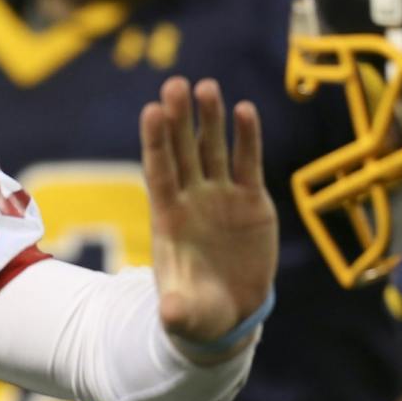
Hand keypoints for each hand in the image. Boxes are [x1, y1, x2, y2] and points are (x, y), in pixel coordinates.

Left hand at [141, 77, 275, 352]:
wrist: (229, 313)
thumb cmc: (198, 310)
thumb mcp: (186, 315)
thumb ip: (178, 311)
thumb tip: (169, 315)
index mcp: (168, 218)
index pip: (159, 171)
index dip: (156, 142)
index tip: (151, 110)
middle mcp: (191, 199)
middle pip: (183, 150)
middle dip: (179, 119)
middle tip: (175, 85)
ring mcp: (220, 196)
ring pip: (213, 149)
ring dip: (210, 118)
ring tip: (207, 87)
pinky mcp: (250, 200)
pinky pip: (247, 163)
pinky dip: (246, 137)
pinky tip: (245, 109)